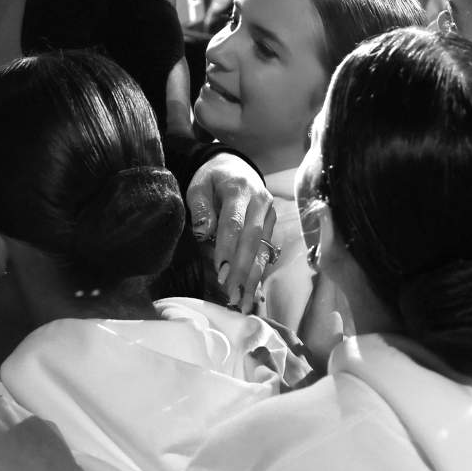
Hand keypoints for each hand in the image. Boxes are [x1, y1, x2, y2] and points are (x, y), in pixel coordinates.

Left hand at [184, 153, 275, 313]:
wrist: (235, 168)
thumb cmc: (212, 180)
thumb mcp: (199, 185)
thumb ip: (200, 208)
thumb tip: (203, 233)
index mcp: (239, 189)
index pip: (234, 222)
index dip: (228, 248)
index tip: (221, 271)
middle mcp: (260, 201)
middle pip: (253, 239)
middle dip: (243, 269)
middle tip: (232, 295)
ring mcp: (269, 213)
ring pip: (263, 248)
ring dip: (254, 277)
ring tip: (244, 302)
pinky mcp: (272, 225)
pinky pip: (267, 251)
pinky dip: (259, 272)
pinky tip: (253, 292)